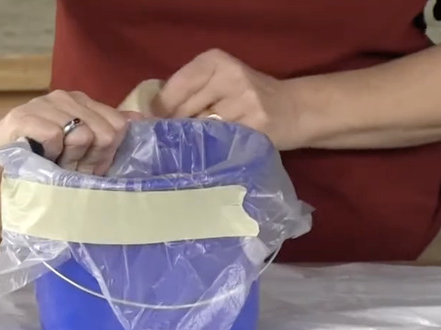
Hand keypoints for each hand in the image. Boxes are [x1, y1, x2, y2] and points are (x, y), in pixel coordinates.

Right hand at [0, 90, 135, 181]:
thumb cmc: (35, 155)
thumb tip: (139, 122)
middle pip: (105, 132)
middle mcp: (65, 98)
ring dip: (69, 159)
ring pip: (82, 134)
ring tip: (51, 162)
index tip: (87, 166)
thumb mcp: (76, 149)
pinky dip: (50, 155)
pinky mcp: (23, 117)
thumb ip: (104, 135)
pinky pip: (55, 136)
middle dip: (91, 159)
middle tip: (68, 167)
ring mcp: (44, 105)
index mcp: (82, 103)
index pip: (118, 126)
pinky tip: (38, 157)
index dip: (107, 154)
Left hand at [151, 49, 306, 149]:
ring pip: (200, 130)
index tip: (151, 128)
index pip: (173, 88)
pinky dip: (209, 153)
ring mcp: (245, 102)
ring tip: (191, 152)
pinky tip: (209, 157)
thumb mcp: (218, 82)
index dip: (158, 112)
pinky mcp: (255, 127)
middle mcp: (230, 76)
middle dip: (172, 130)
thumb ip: (186, 93)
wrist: (295, 110)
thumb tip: (145, 118)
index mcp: (215, 61)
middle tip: (167, 145)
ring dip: (190, 145)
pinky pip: (220, 144)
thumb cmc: (247, 98)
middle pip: (183, 110)